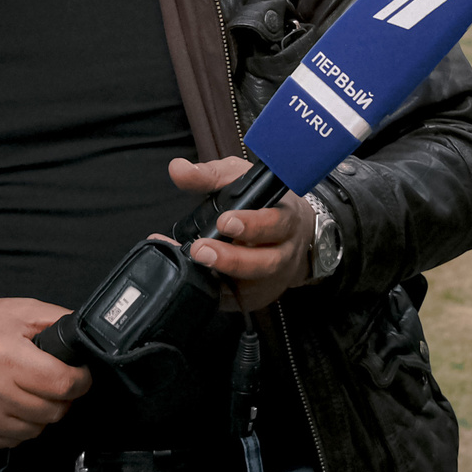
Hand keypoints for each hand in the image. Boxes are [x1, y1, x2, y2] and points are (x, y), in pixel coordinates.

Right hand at [0, 297, 92, 446]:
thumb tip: (86, 337)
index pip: (63, 384)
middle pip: (53, 411)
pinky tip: (7, 404)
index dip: (80, 380)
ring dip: (39, 413)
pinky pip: (12, 440)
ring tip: (26, 391)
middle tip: (50, 381)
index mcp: (6, 356)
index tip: (79, 375)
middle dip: (61, 397)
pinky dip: (17, 425)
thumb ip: (57, 321)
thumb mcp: (20, 310)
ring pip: (35, 430)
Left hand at [173, 156, 314, 310]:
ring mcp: (271, 279)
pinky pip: (235, 301)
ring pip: (252, 285)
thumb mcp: (242, 180)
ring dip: (222, 277)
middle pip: (265, 262)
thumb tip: (178, 169)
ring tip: (196, 263)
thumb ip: (210, 175)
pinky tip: (197, 281)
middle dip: (232, 258)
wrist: (293, 236)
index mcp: (285, 219)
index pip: (275, 222)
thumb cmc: (265, 204)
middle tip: (200, 249)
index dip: (252, 224)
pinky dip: (215, 293)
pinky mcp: (255, 297)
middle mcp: (283, 252)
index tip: (225, 221)